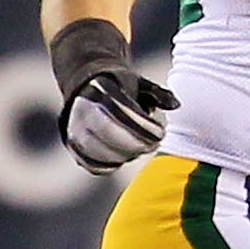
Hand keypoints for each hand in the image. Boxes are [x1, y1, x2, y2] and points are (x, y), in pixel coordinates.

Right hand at [48, 18, 177, 175]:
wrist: (86, 87)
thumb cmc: (119, 87)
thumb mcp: (139, 83)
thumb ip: (158, 93)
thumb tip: (176, 105)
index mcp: (98, 90)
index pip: (119, 111)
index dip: (142, 126)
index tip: (160, 133)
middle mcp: (81, 109)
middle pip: (107, 132)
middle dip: (134, 143)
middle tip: (152, 145)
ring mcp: (74, 128)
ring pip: (97, 151)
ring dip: (124, 155)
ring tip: (140, 149)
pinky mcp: (74, 145)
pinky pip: (91, 163)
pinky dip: (109, 166)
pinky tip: (124, 158)